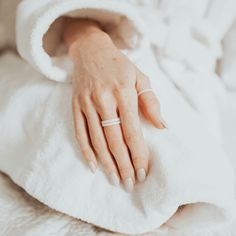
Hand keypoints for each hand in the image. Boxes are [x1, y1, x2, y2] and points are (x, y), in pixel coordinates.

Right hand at [63, 19, 165, 190]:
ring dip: (107, 163)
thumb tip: (162, 126)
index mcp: (123, 92)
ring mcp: (87, 104)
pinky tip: (94, 166)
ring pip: (97, 140)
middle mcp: (104, 100)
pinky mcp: (76, 106)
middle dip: (124, 164)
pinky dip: (86, 151)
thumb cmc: (120, 66)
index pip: (132, 132)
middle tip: (130, 183)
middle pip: (114, 140)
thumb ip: (151, 102)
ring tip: (115, 179)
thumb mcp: (141, 77)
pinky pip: (80, 133)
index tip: (143, 171)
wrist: (91, 51)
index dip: (138, 154)